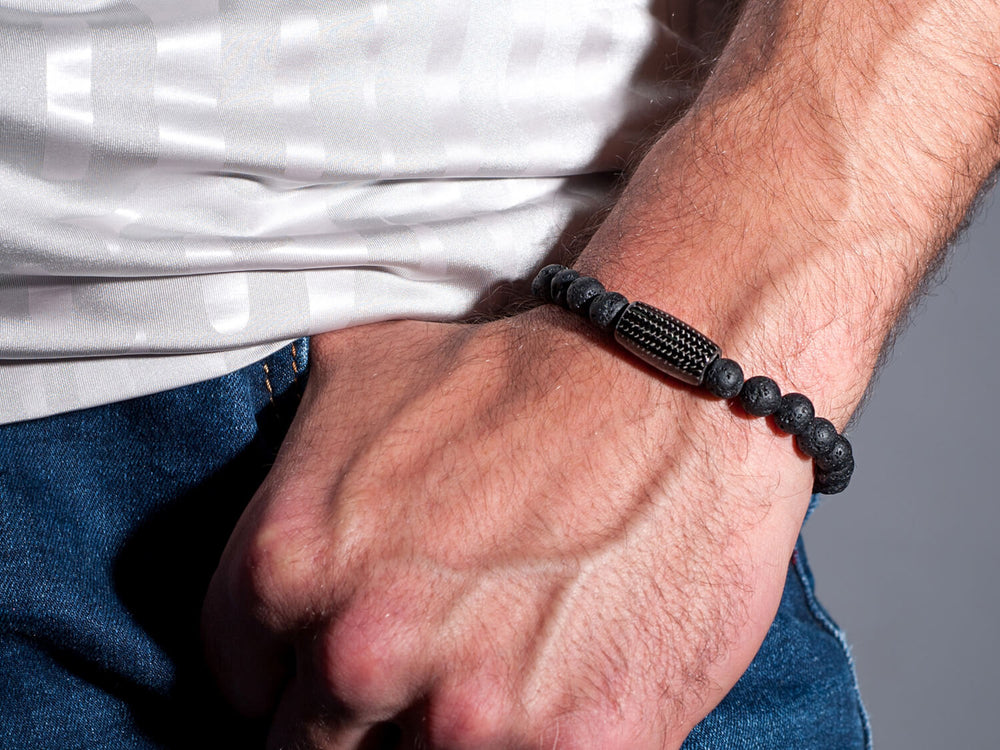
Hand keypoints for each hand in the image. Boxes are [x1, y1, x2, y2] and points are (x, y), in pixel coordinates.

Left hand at [202, 309, 812, 748]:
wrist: (671, 377)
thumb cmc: (526, 374)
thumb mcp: (365, 371)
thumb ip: (292, 465)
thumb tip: (282, 517)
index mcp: (291, 567)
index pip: (237, 682)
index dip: (285, 675)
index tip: (325, 668)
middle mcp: (363, 651)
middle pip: (311, 747)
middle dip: (356, 717)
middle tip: (418, 668)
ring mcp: (469, 716)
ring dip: (437, 740)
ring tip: (489, 675)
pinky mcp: (576, 748)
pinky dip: (533, 744)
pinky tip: (556, 690)